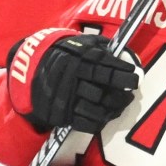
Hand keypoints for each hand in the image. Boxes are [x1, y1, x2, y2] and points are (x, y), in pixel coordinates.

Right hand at [8, 29, 138, 134]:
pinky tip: (106, 116)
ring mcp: (65, 97)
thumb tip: (128, 56)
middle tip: (130, 94)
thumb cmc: (65, 52)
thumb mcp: (82, 42)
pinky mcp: (59, 113)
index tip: (136, 77)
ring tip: (120, 106)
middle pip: (102, 91)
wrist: (29, 67)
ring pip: (94, 109)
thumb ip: (104, 48)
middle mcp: (72, 79)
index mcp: (79, 59)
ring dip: (112, 109)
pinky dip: (98, 122)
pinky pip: (83, 123)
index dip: (123, 74)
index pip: (106, 68)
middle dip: (121, 94)